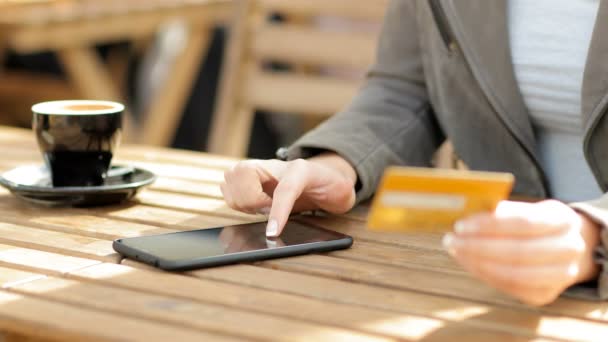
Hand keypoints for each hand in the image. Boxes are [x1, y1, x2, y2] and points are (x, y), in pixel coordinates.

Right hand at [221, 153, 356, 236]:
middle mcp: (274, 165)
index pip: (284, 189)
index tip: (272, 233)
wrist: (323, 178)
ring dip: (241, 201)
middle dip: (251, 201)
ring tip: (260, 207)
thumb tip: (333, 202)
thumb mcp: (343, 193)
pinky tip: (253, 206)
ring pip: (229, 180)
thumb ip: (340, 197)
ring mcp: (257, 169)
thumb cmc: (330, 187)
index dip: (276, 212)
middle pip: (243, 177)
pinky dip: (235, 201)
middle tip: (266, 209)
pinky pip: (226, 188)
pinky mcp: (245, 177)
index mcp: (300, 168)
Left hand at [443, 200, 600, 305]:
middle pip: (519, 251)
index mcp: (563, 219)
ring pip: (514, 274)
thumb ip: (500, 211)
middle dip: (478, 246)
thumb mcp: (525, 209)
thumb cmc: (536, 224)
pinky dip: (485, 274)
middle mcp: (569, 249)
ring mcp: (561, 275)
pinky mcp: (545, 294)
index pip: (524, 222)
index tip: (460, 224)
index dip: (490, 225)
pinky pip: (510, 287)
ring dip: (478, 263)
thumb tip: (464, 212)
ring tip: (456, 251)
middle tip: (451, 240)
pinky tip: (468, 262)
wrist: (565, 246)